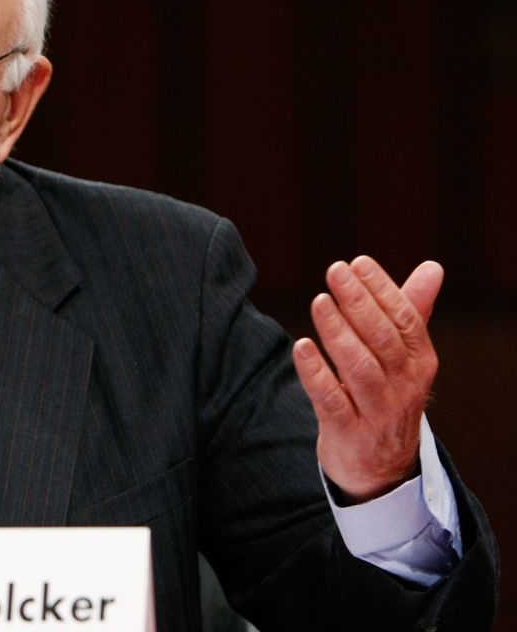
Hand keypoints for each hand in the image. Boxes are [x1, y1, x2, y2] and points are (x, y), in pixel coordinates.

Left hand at [291, 255, 440, 503]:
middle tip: (335, 271)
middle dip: (359, 303)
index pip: (405, 320)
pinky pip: (332, 400)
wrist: (381, 470)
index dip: (383, 290)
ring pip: (359, 369)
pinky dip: (316, 373)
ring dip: (338, 333)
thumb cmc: (387, 398)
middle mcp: (404, 387)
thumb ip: (413, 312)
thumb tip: (432, 268)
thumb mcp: (405, 359)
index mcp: (420, 363)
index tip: (357, 263)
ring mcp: (378, 412)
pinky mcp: (349, 433)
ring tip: (319, 301)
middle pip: (383, 340)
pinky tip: (301, 347)